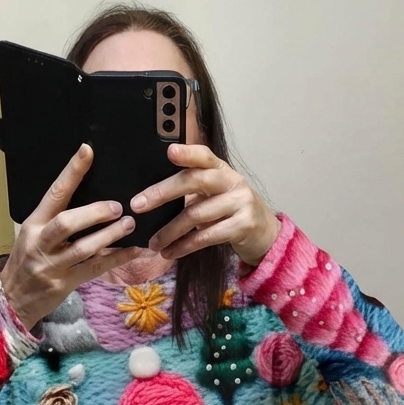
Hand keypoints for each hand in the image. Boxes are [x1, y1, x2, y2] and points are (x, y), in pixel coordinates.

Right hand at [0, 144, 140, 329]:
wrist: (12, 301)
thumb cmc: (26, 263)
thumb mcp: (32, 236)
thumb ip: (54, 220)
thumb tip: (90, 201)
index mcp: (33, 225)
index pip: (54, 194)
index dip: (71, 173)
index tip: (87, 152)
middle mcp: (41, 243)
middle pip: (67, 222)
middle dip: (94, 213)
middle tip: (117, 206)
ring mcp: (52, 265)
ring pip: (84, 248)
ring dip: (109, 235)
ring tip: (129, 225)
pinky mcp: (64, 284)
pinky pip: (94, 269)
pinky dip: (116, 259)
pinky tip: (133, 251)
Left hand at [132, 144, 280, 266]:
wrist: (265, 234)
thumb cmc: (231, 213)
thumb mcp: (216, 195)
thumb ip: (194, 190)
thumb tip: (151, 198)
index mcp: (222, 170)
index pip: (204, 156)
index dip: (187, 153)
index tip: (168, 151)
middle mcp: (232, 181)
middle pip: (194, 181)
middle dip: (162, 193)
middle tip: (137, 205)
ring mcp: (240, 203)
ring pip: (196, 214)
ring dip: (169, 231)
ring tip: (153, 243)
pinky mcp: (243, 226)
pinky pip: (206, 236)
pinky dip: (184, 246)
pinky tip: (170, 252)